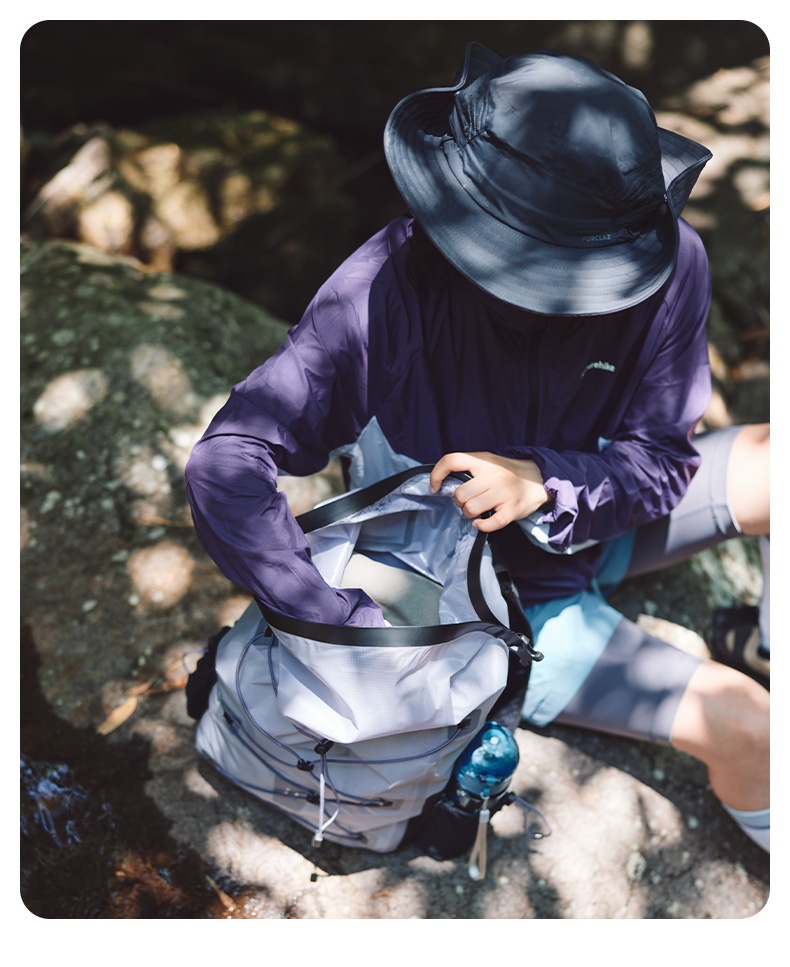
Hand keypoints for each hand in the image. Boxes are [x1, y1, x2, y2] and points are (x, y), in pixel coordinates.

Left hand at [429, 451, 550, 531]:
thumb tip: (442, 483)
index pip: (452, 460)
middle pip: (460, 493)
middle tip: (468, 502)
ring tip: (477, 511)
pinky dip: (481, 526)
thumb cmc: (507, 474)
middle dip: (459, 502)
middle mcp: (494, 475)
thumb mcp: (488, 463)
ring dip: (469, 514)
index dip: (437, 474)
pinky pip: (489, 523)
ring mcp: (504, 492)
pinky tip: (482, 522)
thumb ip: (469, 469)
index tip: (435, 488)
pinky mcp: (512, 510)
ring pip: (471, 509)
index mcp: (484, 461)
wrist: (539, 481)